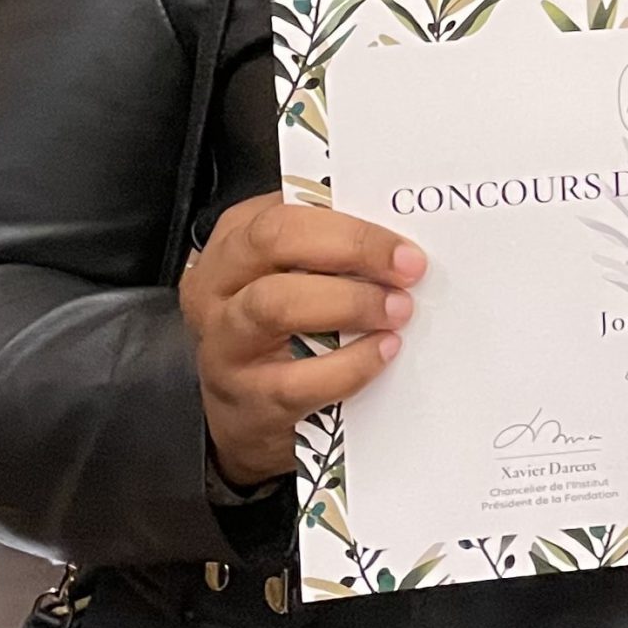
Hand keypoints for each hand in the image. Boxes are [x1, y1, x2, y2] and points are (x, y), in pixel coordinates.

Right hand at [180, 194, 427, 485]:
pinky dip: (350, 365)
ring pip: (277, 305)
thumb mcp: (288, 276)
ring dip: (351, 303)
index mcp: (234, 243)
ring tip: (399, 310)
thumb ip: (328, 249)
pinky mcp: (246, 401)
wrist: (242, 412)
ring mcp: (225, 345)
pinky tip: (383, 352)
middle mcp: (217, 289)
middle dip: (353, 249)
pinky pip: (297, 380)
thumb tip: (396, 239)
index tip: (403, 244)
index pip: (284, 214)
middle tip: (410, 269)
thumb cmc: (275, 329)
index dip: (349, 226)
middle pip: (274, 243)